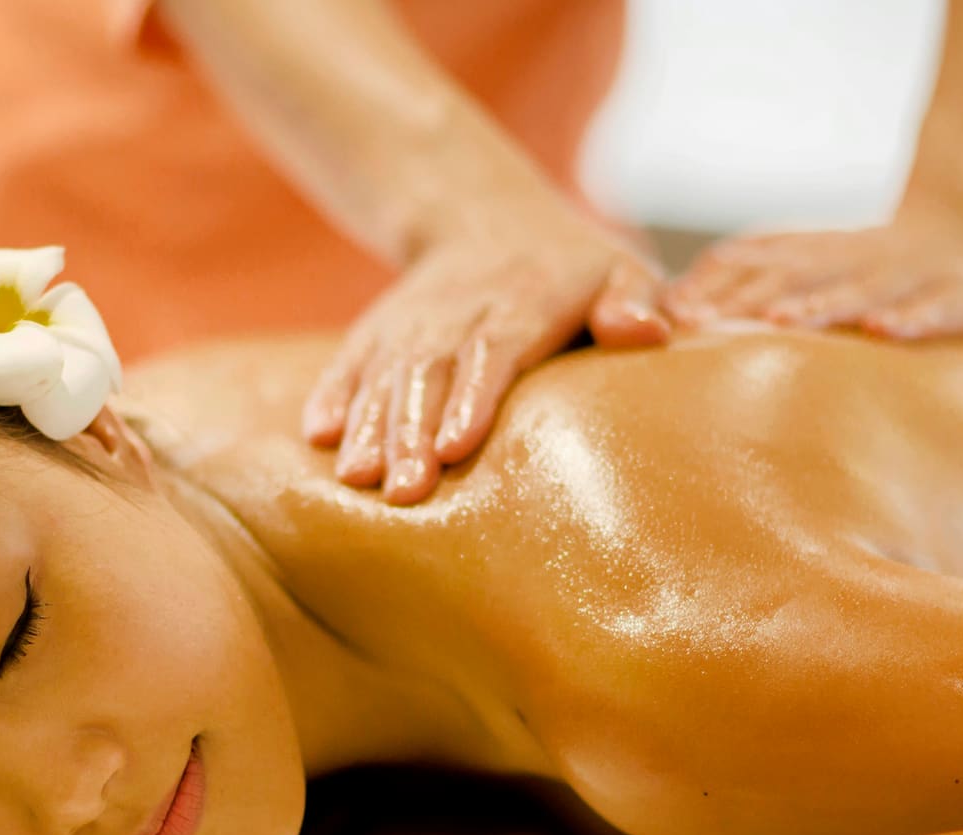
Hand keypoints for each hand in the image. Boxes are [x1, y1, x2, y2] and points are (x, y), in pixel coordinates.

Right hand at [302, 220, 667, 504]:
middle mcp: (458, 311)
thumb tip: (643, 332)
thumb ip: (636, 302)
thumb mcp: (620, 270)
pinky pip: (349, 359)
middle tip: (403, 490)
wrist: (487, 216)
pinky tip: (319, 435)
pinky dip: (331, 394)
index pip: (494, 350)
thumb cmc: (574, 270)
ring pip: (385, 372)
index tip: (454, 446)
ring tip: (358, 478)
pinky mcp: (378, 331)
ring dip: (369, 425)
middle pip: (430, 373)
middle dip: (411, 432)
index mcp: (523, 302)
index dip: (472, 397)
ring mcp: (411, 322)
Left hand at [664, 216, 962, 341]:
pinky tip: (886, 331)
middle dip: (751, 297)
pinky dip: (916, 318)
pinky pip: (945, 307)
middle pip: (802, 272)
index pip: (761, 260)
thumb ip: (754, 281)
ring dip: (821, 303)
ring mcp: (920, 274)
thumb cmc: (880, 266)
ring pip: (865, 286)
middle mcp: (865, 257)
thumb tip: (671, 309)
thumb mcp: (818, 267)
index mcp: (823, 252)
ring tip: (779, 320)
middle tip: (704, 323)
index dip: (719, 283)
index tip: (674, 314)